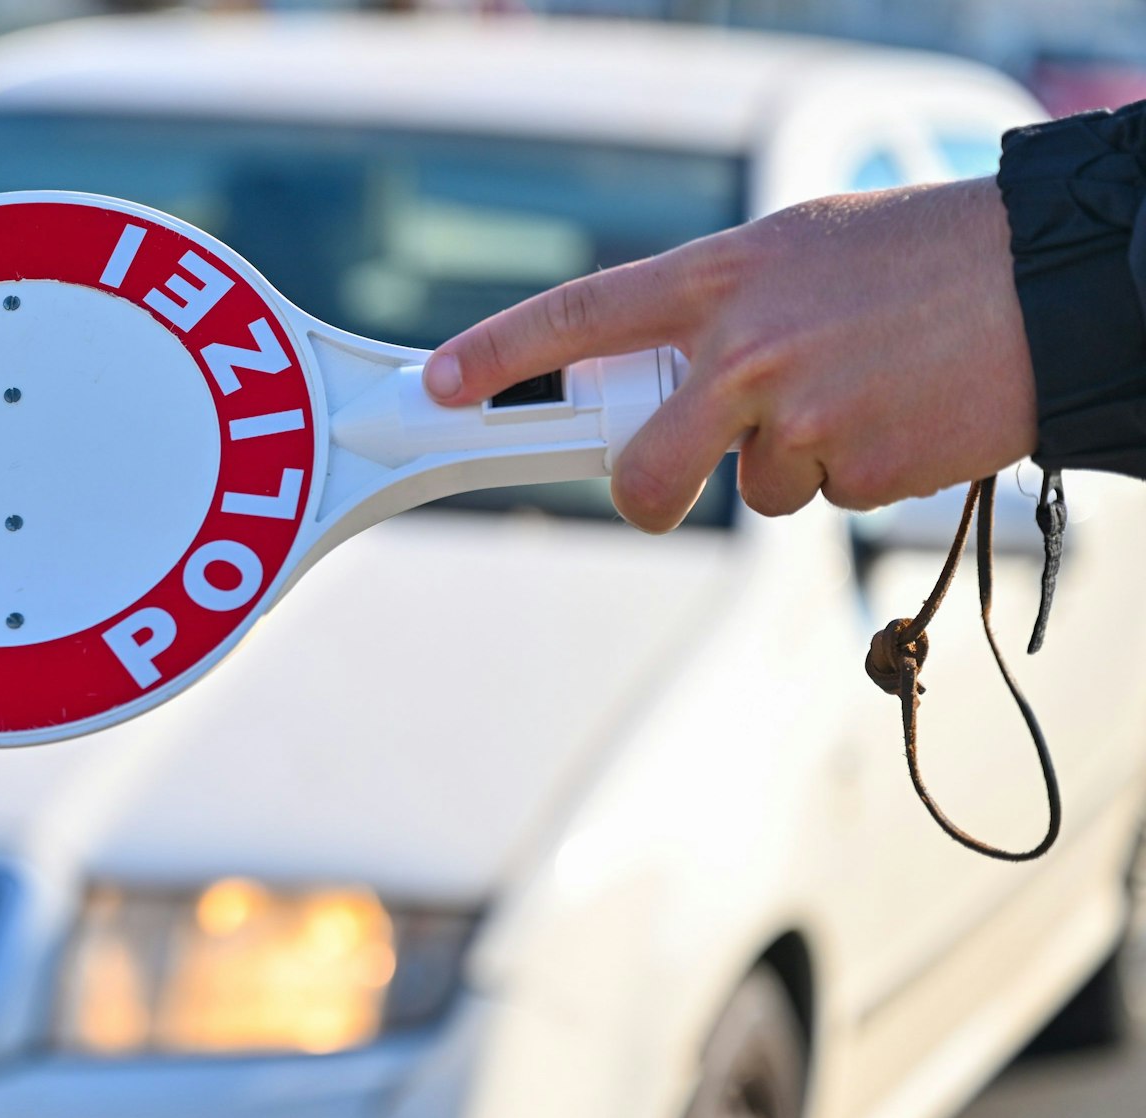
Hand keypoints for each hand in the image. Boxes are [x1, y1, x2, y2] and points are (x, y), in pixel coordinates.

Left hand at [423, 178, 1037, 531]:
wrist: (1047, 283)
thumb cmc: (922, 255)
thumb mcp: (797, 250)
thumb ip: (720, 306)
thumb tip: (659, 365)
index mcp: (721, 279)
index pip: (579, 314)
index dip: (498, 353)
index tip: (441, 384)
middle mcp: (744, 350)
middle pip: (646, 468)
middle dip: (645, 495)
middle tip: (659, 490)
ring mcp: (797, 417)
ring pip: (752, 487)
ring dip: (790, 463)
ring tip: (857, 395)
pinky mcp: (855, 470)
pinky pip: (824, 497)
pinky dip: (853, 471)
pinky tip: (896, 416)